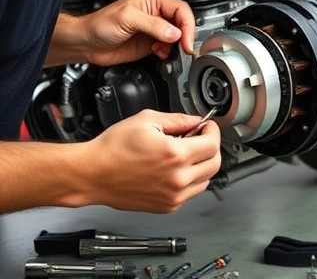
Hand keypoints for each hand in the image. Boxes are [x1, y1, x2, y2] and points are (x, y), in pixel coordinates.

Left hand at [81, 0, 194, 65]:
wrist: (87, 43)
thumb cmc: (99, 24)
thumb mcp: (127, 19)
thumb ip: (153, 25)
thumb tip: (175, 33)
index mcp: (152, 0)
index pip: (180, 9)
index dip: (187, 25)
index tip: (186, 40)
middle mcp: (155, 14)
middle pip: (182, 24)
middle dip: (184, 37)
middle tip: (184, 48)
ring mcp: (154, 30)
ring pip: (178, 38)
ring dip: (176, 47)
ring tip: (164, 50)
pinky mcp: (151, 44)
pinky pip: (169, 48)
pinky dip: (168, 53)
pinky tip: (159, 53)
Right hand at [84, 110, 220, 212]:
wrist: (93, 174)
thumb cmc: (113, 149)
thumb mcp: (147, 120)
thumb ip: (177, 120)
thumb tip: (195, 121)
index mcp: (175, 155)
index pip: (212, 143)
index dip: (212, 131)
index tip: (207, 126)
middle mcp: (177, 178)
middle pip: (215, 163)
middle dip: (211, 147)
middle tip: (200, 138)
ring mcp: (173, 195)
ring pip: (206, 180)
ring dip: (202, 164)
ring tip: (185, 154)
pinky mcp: (167, 206)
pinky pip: (191, 192)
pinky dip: (190, 180)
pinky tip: (176, 169)